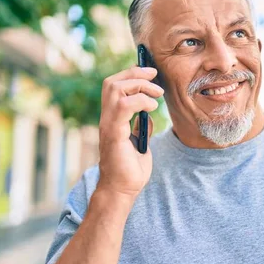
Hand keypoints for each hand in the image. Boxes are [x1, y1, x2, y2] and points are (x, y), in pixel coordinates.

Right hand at [95, 66, 163, 209]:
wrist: (123, 190)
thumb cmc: (130, 170)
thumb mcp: (140, 142)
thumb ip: (140, 126)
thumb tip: (147, 114)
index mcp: (112, 119)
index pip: (114, 86)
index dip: (131, 74)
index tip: (151, 73)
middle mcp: (107, 119)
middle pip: (112, 82)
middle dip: (135, 73)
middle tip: (155, 75)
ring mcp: (108, 125)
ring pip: (115, 89)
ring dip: (140, 85)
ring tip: (157, 94)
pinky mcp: (114, 134)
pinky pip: (123, 106)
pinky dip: (140, 101)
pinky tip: (152, 108)